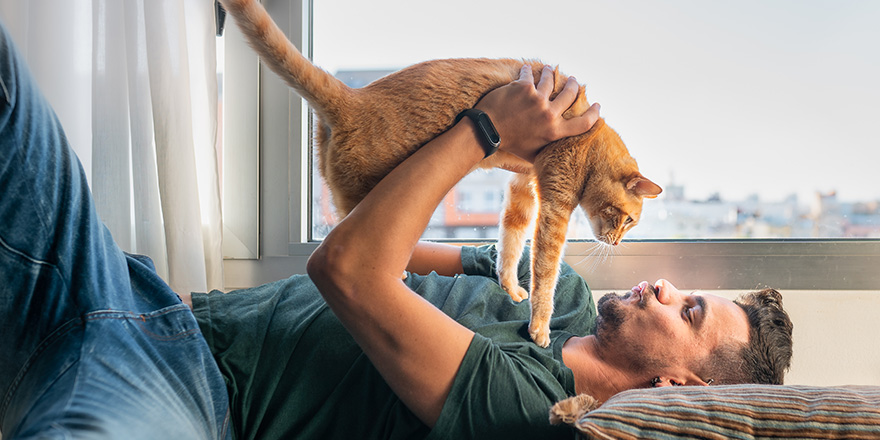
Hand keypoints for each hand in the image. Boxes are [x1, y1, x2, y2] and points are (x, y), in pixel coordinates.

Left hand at [476, 64, 600, 162]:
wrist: (486, 132)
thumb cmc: (509, 145)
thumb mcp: (531, 155)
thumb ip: (546, 154)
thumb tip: (555, 160)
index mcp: (554, 132)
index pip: (583, 123)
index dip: (594, 114)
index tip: (597, 105)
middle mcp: (549, 115)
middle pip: (570, 94)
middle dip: (574, 85)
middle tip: (573, 80)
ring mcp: (537, 99)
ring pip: (551, 80)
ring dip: (551, 73)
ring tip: (550, 70)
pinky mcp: (524, 87)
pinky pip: (530, 74)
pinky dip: (528, 71)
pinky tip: (527, 69)